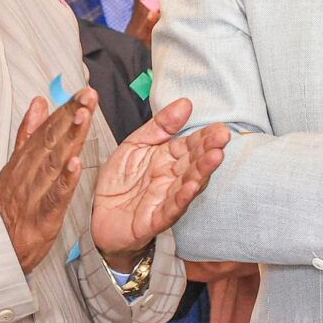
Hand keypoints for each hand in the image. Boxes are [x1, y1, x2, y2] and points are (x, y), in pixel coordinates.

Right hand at [0, 90, 92, 272]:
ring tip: (83, 118)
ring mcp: (34, 194)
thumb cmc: (10, 207)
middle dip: (70, 116)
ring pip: (53, 163)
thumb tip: (39, 103)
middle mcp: (28, 173)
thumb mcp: (15, 166)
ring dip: (69, 139)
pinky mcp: (42, 217)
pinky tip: (75, 164)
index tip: (83, 93)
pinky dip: (64, 180)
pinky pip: (54, 197)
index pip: (47, 129)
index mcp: (24, 160)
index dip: (65, 110)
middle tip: (87, 96)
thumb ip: (28, 134)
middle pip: (51, 141)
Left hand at [93, 96, 229, 264]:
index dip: (204, 136)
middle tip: (222, 136)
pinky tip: (192, 186)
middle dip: (209, 149)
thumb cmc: (120, 182)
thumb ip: (159, 125)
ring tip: (215, 157)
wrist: (99, 217)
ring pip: (188, 183)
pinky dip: (182, 197)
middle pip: (193, 162)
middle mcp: (171, 177)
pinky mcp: (156, 218)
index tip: (219, 127)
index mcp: (167, 158)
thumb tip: (185, 103)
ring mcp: (166, 198)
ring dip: (203, 171)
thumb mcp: (136, 144)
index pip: (190, 145)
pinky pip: (171, 207)